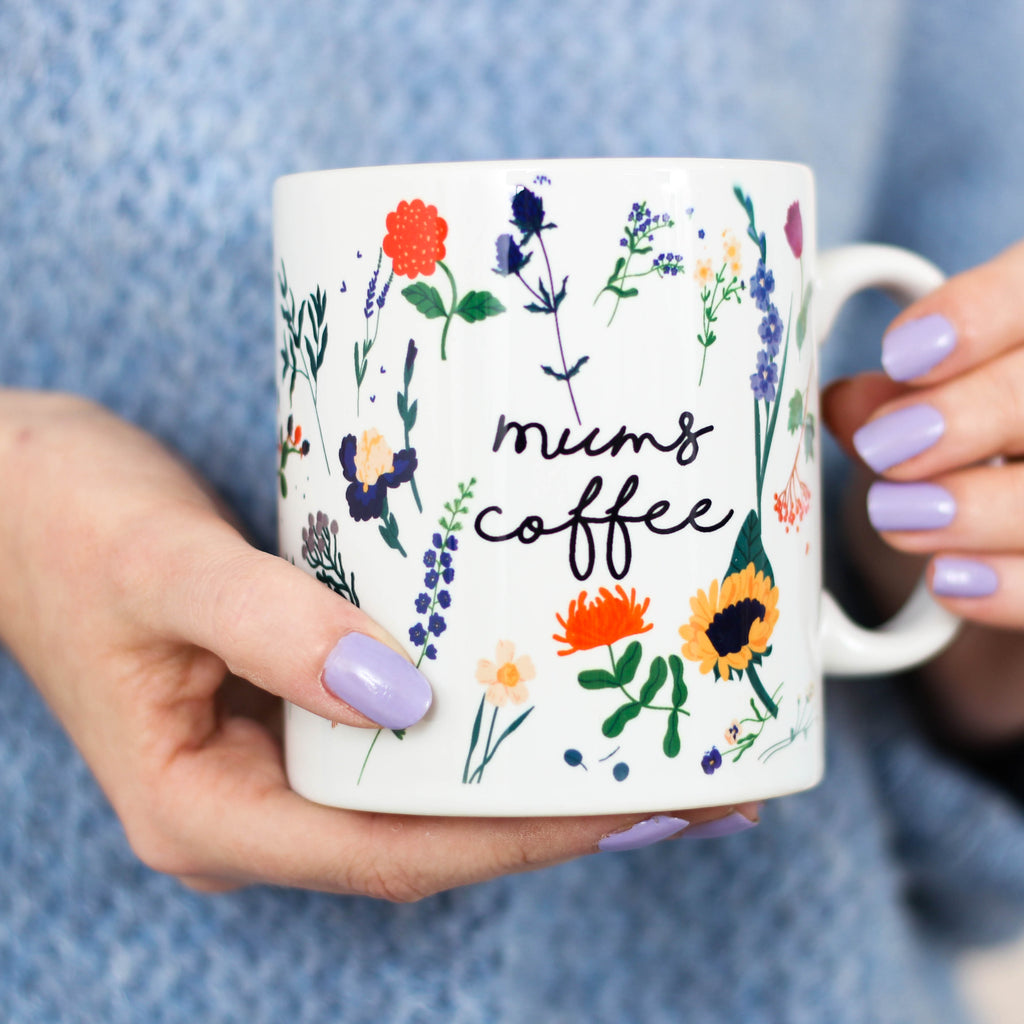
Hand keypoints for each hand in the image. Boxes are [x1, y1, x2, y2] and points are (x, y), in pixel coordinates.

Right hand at [0, 391, 754, 897]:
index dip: (516, 836)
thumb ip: (273, 631)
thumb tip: (405, 698)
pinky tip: (544, 693)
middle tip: (681, 780)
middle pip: (424, 836)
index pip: (390, 849)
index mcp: (206, 810)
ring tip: (643, 746)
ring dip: (528, 776)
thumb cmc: (62, 522)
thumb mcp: (161, 568)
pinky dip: (480, 724)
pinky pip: (403, 732)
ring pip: (421, 791)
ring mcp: (276, 753)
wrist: (11, 488)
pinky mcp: (293, 700)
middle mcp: (253, 800)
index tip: (630, 804)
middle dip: (552, 819)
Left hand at [824, 241, 1023, 744]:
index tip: (900, 353)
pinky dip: (1008, 586)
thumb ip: (899, 395)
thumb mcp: (929, 399)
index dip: (980, 314)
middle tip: (884, 448)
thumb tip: (848, 404)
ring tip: (895, 516)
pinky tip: (948, 579)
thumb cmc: (959, 436)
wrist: (1004, 524)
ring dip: (979, 506)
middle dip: (969, 417)